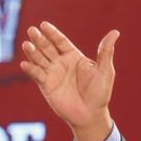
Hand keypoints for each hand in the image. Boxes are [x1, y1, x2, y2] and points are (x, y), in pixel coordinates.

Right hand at [20, 22, 119, 140]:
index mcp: (74, 56)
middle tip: (32, 30)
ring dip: (32, 52)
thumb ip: (105, 51)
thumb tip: (115, 32)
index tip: (44, 25)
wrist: (91, 115)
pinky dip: (30, 69)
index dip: (52, 33)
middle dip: (39, 39)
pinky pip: (36, 75)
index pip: (60, 41)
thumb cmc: (100, 93)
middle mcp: (61, 63)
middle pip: (47, 47)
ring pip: (39, 59)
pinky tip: (25, 64)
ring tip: (27, 44)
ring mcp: (52, 74)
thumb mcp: (105, 70)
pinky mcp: (46, 86)